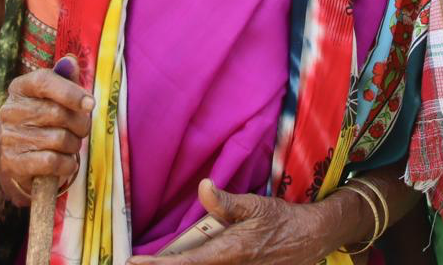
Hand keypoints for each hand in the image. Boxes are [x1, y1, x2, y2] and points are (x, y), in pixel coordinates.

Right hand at [0, 57, 93, 206]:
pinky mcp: (12, 163)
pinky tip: (66, 162)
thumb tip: (71, 61)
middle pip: (57, 113)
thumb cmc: (43, 123)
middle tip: (82, 129)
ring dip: (74, 145)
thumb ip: (65, 80)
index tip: (90, 104)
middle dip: (80, 124)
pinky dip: (67, 164)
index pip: (44, 81)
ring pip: (59, 139)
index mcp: (20, 88)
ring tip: (70, 145)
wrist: (19, 162)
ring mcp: (9, 137)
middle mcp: (10, 110)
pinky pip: (53, 161)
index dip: (70, 91)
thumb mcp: (54, 98)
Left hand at [128, 179, 342, 264]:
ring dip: (182, 264)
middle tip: (137, 262)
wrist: (309, 239)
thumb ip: (226, 201)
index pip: (187, 263)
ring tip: (157, 259)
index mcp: (230, 252)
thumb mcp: (255, 204)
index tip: (133, 262)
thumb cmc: (280, 220)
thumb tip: (203, 186)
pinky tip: (184, 260)